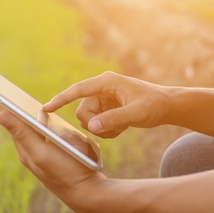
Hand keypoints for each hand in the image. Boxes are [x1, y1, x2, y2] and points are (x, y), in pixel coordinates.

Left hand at [0, 99, 105, 212]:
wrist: (88, 194)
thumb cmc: (65, 172)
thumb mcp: (41, 152)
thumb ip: (21, 133)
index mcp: (25, 150)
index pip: (10, 122)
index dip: (0, 106)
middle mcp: (32, 152)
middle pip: (19, 126)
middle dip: (10, 109)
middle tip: (0, 93)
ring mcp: (44, 155)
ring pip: (32, 131)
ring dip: (25, 117)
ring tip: (15, 104)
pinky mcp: (56, 157)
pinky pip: (45, 137)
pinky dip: (41, 125)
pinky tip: (43, 120)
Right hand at [43, 71, 167, 137]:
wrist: (167, 107)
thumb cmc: (154, 105)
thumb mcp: (137, 113)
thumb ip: (114, 119)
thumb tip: (92, 126)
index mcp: (106, 82)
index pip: (77, 90)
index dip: (61, 99)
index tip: (46, 109)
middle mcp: (100, 89)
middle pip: (82, 112)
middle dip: (94, 124)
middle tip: (114, 128)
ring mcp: (102, 99)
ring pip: (87, 120)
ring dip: (102, 129)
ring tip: (121, 127)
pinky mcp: (105, 109)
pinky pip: (95, 124)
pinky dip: (106, 130)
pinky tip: (122, 128)